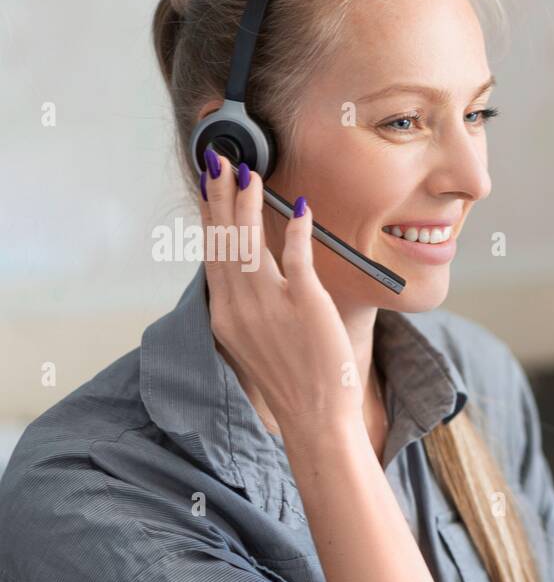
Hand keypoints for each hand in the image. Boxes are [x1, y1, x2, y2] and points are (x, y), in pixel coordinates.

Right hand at [198, 149, 361, 433]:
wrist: (316, 419)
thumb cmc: (294, 382)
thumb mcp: (256, 341)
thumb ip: (249, 304)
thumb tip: (250, 268)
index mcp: (225, 315)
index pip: (213, 254)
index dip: (211, 216)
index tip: (210, 186)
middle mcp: (240, 307)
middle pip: (225, 241)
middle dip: (222, 198)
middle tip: (222, 163)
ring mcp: (271, 305)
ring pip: (251, 244)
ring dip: (249, 205)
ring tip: (250, 175)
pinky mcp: (305, 305)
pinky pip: (297, 258)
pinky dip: (298, 231)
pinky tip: (300, 208)